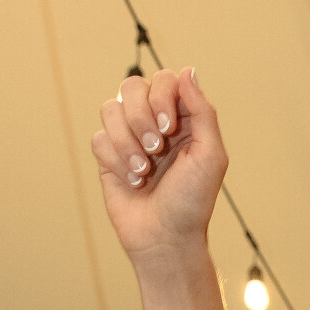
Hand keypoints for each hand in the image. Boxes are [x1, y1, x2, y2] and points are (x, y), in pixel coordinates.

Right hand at [92, 67, 227, 267]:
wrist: (165, 239)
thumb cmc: (192, 201)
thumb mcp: (211, 157)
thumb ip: (203, 112)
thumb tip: (188, 70)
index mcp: (183, 119)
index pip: (164, 79)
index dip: (161, 96)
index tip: (170, 127)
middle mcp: (154, 121)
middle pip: (131, 86)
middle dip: (141, 118)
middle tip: (156, 149)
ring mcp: (129, 136)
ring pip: (110, 109)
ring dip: (128, 143)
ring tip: (144, 172)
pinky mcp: (108, 154)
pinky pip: (99, 138)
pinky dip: (116, 161)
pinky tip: (133, 182)